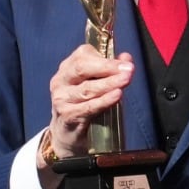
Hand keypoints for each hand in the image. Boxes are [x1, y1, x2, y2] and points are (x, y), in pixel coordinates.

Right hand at [43, 45, 134, 161]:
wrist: (67, 133)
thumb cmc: (83, 104)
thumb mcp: (94, 84)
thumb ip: (109, 69)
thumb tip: (126, 59)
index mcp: (67, 68)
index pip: (83, 55)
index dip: (105, 58)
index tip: (125, 62)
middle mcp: (61, 81)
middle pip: (81, 68)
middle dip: (107, 68)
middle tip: (128, 70)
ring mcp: (62, 99)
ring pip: (87, 89)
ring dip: (109, 84)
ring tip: (125, 80)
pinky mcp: (67, 116)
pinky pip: (88, 107)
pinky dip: (104, 101)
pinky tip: (116, 96)